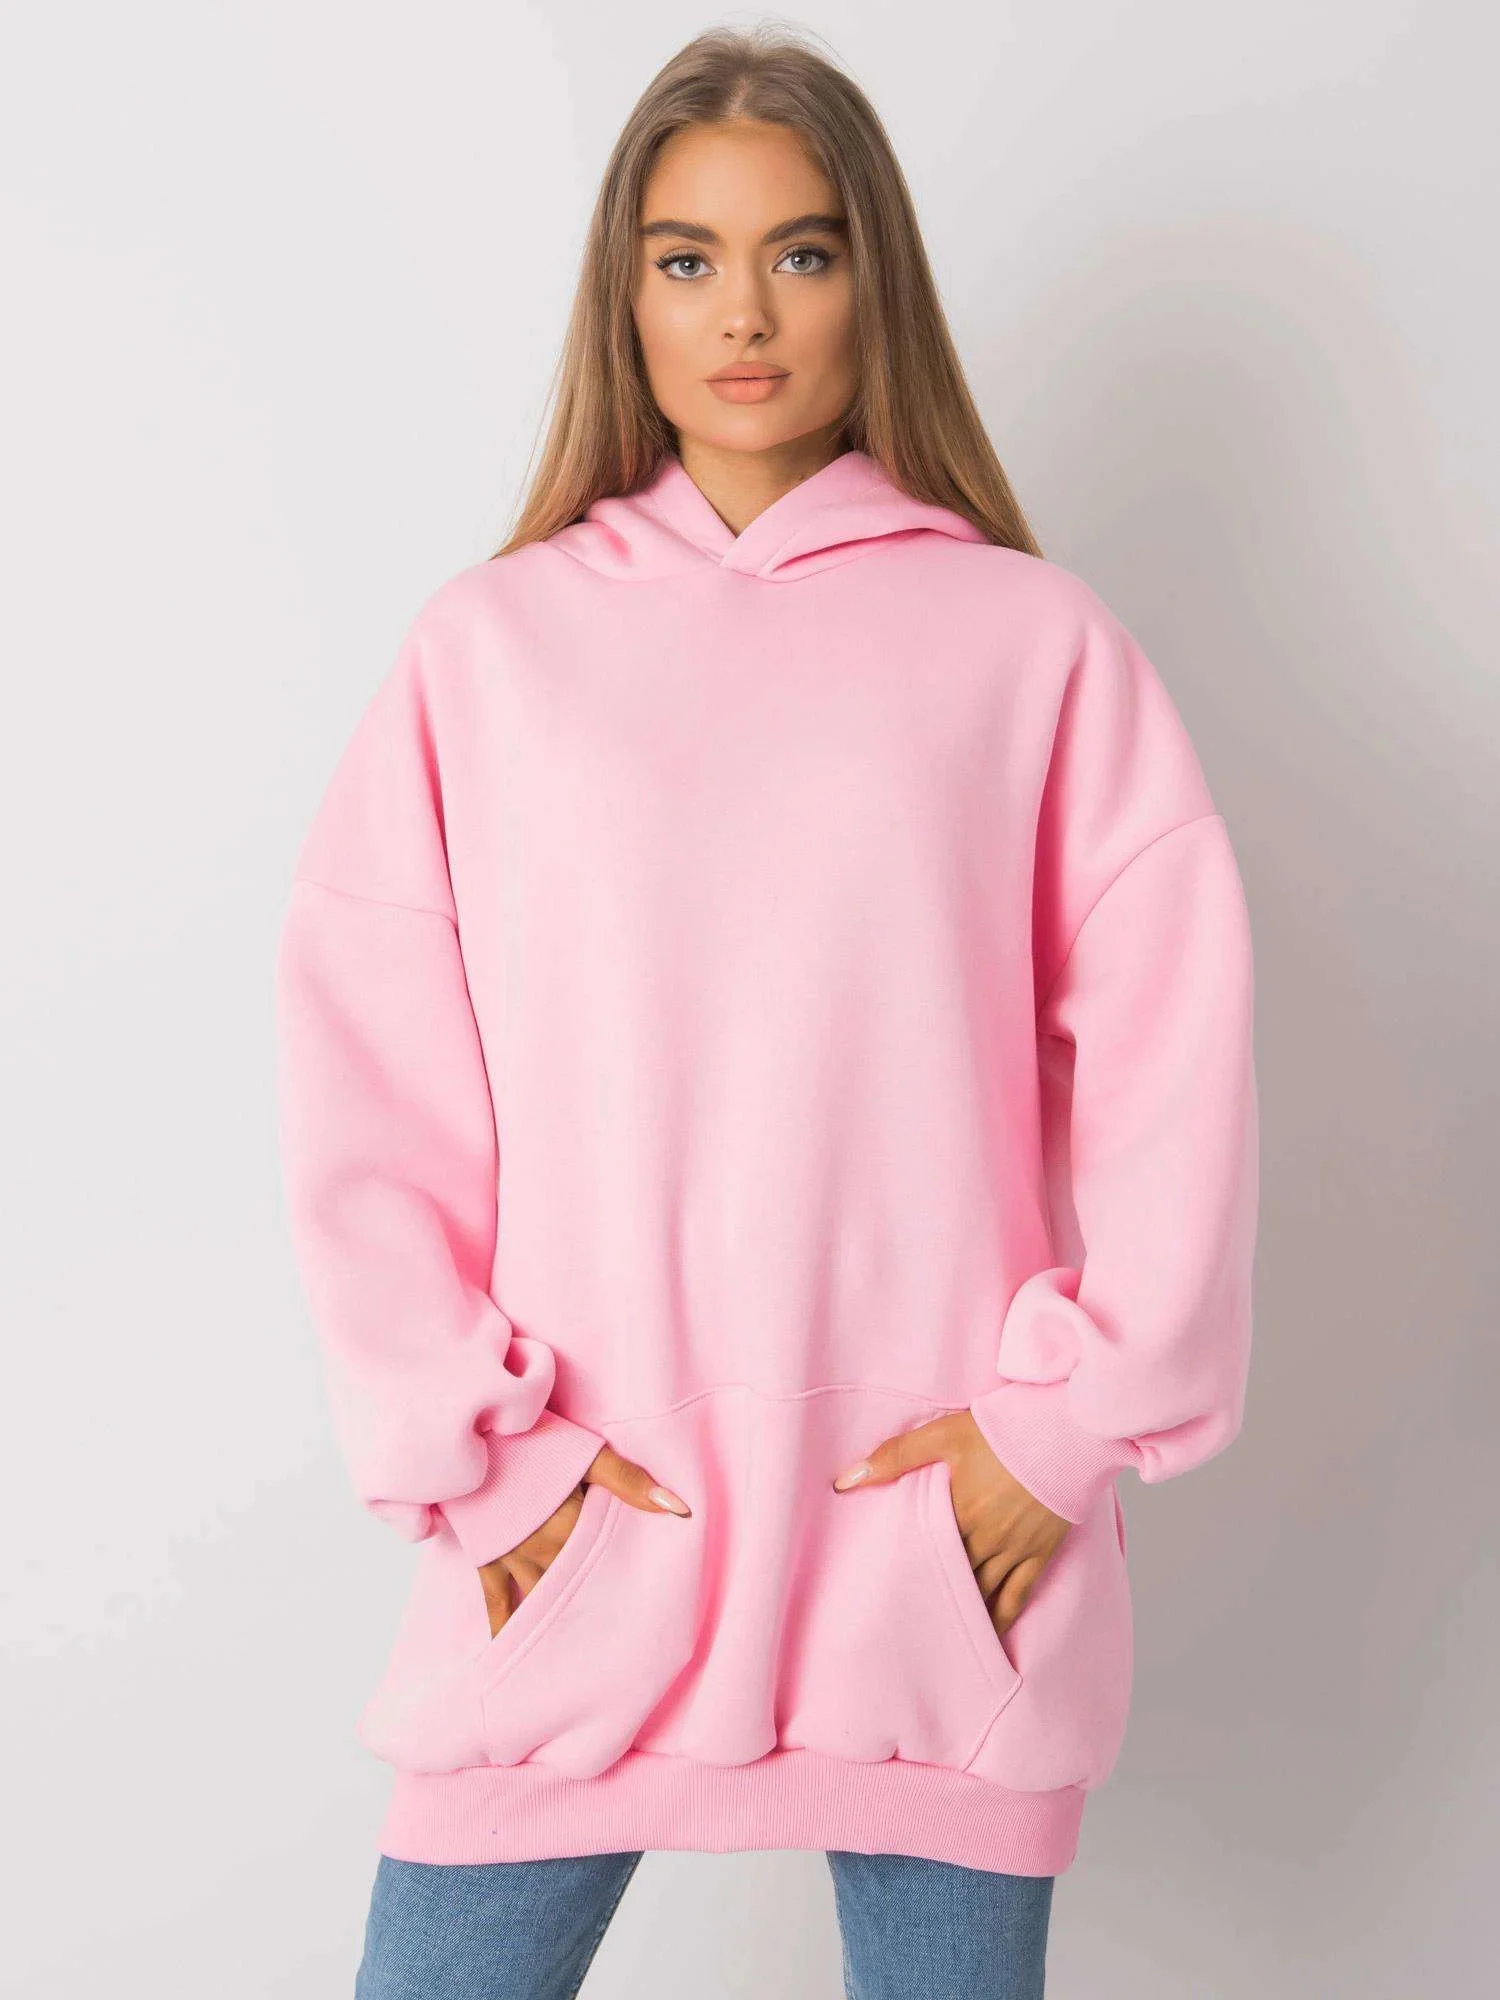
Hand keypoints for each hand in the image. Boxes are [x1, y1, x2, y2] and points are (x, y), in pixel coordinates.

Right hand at [478, 1443, 690, 1639]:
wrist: (473, 1436)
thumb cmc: (535, 1441)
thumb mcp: (586, 1453)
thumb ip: (629, 1481)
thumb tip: (677, 1509)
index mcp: (573, 1528)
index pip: (606, 1564)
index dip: (625, 1583)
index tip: (645, 1614)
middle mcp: (544, 1551)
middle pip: (575, 1588)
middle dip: (595, 1612)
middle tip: (617, 1651)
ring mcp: (512, 1557)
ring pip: (540, 1602)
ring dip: (557, 1627)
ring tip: (576, 1663)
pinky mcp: (486, 1558)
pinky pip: (496, 1603)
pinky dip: (504, 1630)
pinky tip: (512, 1656)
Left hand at [832, 1409, 1070, 1639]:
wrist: (1066, 1431)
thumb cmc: (1004, 1430)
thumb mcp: (944, 1434)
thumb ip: (895, 1456)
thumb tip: (845, 1480)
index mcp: (956, 1513)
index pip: (920, 1551)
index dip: (902, 1570)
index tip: (881, 1590)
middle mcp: (983, 1540)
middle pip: (950, 1576)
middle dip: (929, 1595)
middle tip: (904, 1623)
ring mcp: (1014, 1550)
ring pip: (981, 1593)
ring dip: (961, 1611)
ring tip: (937, 1636)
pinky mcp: (1040, 1553)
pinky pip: (1018, 1595)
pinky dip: (1001, 1618)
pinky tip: (988, 1633)